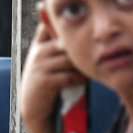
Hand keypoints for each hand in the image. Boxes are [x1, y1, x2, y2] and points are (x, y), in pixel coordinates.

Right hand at [19, 16, 85, 132]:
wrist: (35, 108)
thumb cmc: (48, 84)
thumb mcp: (50, 63)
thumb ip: (61, 50)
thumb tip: (86, 38)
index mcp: (39, 45)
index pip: (49, 25)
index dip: (62, 25)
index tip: (78, 28)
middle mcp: (38, 53)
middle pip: (66, 43)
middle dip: (80, 50)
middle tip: (97, 54)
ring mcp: (39, 66)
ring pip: (69, 59)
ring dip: (82, 66)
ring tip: (91, 70)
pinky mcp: (44, 81)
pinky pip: (69, 76)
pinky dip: (79, 79)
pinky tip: (84, 81)